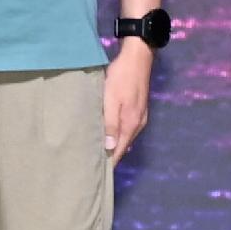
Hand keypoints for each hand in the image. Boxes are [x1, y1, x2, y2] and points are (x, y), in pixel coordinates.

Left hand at [102, 41, 154, 160]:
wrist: (138, 57)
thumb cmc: (121, 77)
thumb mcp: (111, 99)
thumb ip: (110, 123)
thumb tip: (109, 147)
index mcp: (131, 124)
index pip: (119, 151)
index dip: (108, 163)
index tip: (96, 172)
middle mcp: (138, 124)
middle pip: (122, 146)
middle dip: (109, 156)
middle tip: (91, 163)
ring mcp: (139, 117)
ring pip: (124, 137)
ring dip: (112, 145)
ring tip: (96, 151)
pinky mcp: (137, 109)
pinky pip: (125, 128)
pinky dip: (116, 134)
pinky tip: (107, 133)